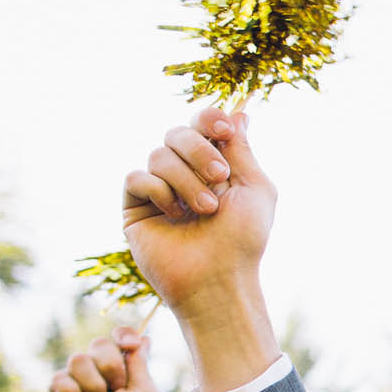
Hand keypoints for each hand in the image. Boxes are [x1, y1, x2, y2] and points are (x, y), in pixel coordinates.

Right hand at [46, 328, 165, 391]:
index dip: (123, 336)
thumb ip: (139, 363)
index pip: (121, 340)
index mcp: (127, 374)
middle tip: (117, 389)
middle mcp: (102, 375)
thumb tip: (142, 338)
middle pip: (99, 344)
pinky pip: (59, 378)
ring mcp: (78, 384)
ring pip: (77, 359)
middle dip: (110, 365)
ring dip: (93, 385)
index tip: (130, 343)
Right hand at [121, 106, 275, 323]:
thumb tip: (239, 112)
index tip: (224, 130)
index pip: (202, 125)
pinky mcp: (135, 207)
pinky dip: (160, 192)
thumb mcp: (255, 189)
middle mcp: (184, 173)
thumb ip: (242, 150)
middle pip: (177, 132)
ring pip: (159, 154)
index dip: (209, 119)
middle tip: (220, 178)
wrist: (219, 278)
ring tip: (205, 211)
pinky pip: (137, 177)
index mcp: (214, 166)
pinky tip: (174, 215)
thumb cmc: (243, 240)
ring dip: (187, 181)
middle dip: (200, 151)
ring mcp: (158, 189)